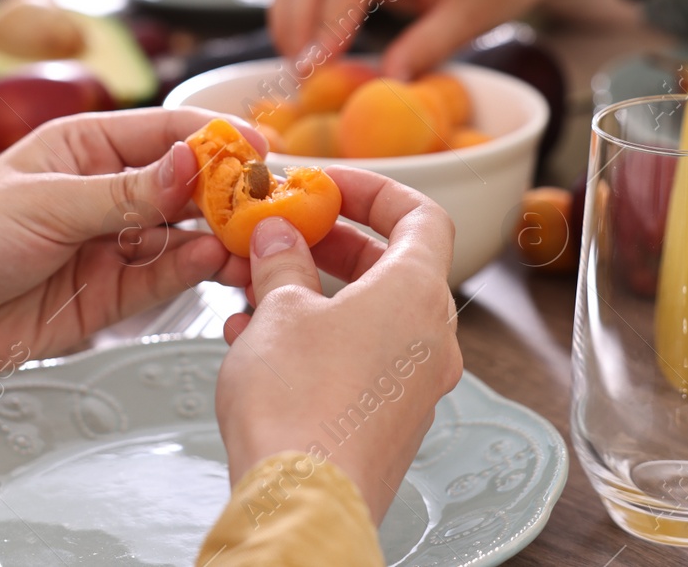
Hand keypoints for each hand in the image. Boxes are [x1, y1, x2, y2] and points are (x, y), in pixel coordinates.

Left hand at [0, 107, 259, 400]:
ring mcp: (110, 245)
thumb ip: (127, 192)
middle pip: (186, 184)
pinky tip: (215, 260)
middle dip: (230, 189)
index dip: (217, 138)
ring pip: (184, 233)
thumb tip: (193, 161)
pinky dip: (194, 269)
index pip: (166, 132)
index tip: (261, 149)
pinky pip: (164, 277)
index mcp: (84, 147)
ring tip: (255, 236)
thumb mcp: (46, 205)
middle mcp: (105, 192)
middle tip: (272, 199)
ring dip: (221, 233)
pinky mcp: (110, 296)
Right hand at [214, 168, 461, 521]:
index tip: (329, 185)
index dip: (375, 190)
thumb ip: (281, 262)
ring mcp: (415, 384)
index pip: (421, 215)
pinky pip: (360, 360)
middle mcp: (431, 338)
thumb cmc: (298, 404)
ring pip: (370, 316)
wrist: (303, 503)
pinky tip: (257, 344)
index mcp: (418, 294)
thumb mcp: (278, 311)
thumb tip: (278, 236)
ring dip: (315, 294)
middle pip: (393, 266)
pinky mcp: (390, 422)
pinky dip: (318, 340)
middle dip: (333, 244)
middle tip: (287, 233)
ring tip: (256, 290)